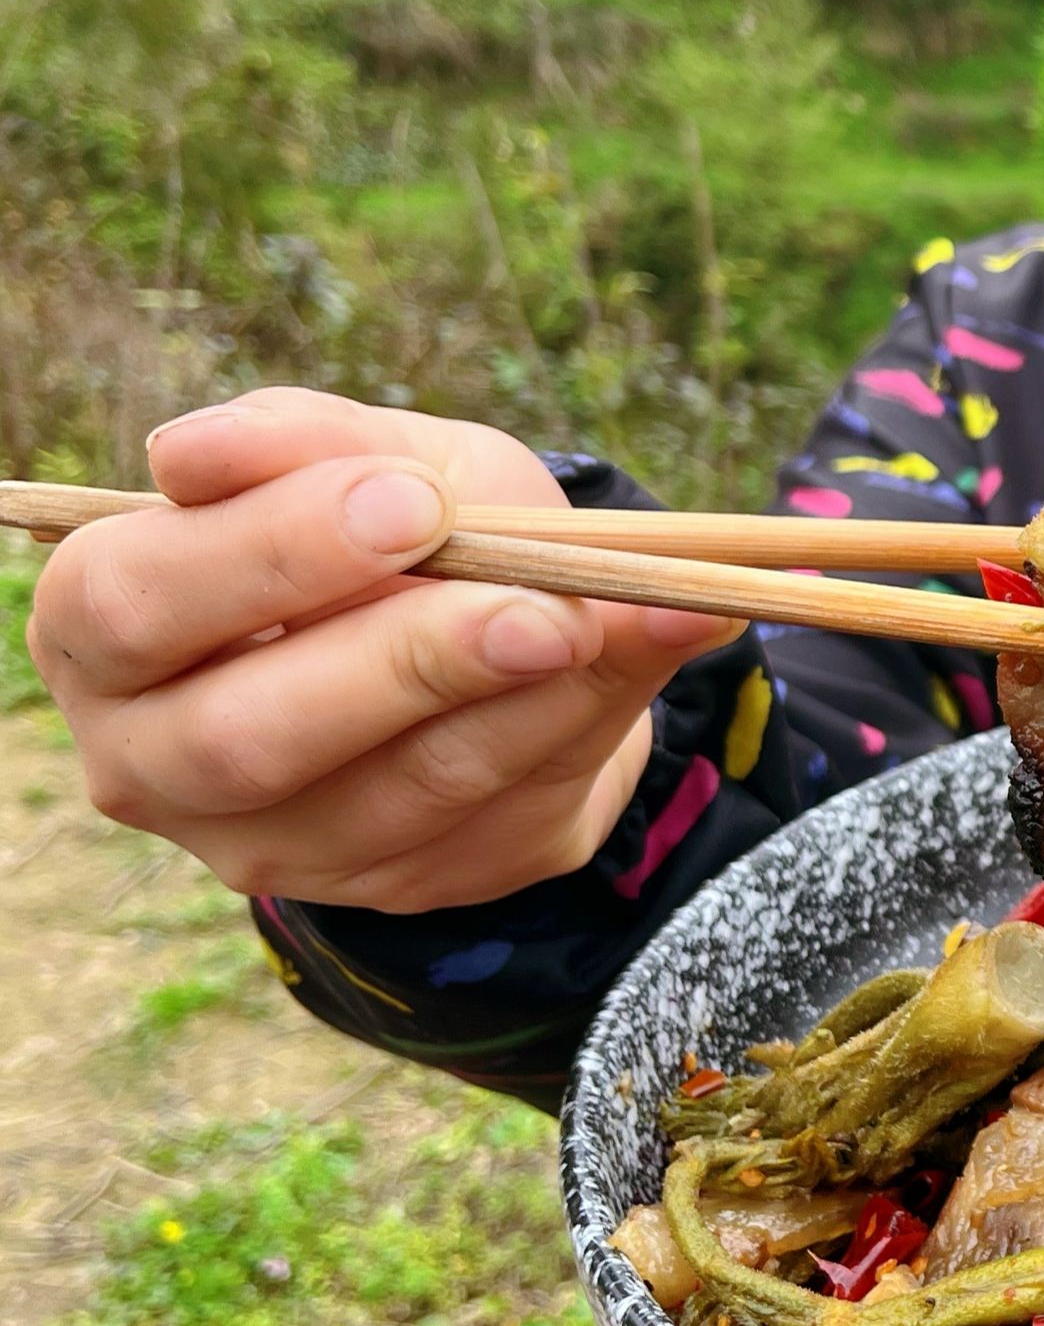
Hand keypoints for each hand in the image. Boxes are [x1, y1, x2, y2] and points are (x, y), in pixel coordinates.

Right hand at [27, 388, 739, 913]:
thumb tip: (200, 448)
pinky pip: (489, 818)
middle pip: (246, 734)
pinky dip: (581, 726)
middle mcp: (153, 754)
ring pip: (393, 791)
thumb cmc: (399, 527)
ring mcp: (268, 843)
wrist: (500, 633)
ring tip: (611, 618)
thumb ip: (308, 442)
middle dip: (408, 661)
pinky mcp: (391, 883)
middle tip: (538, 603)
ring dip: (519, 701)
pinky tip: (656, 644)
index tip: (410, 499)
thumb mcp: (374, 454)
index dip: (270, 553)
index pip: (133, 600)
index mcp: (105, 620)